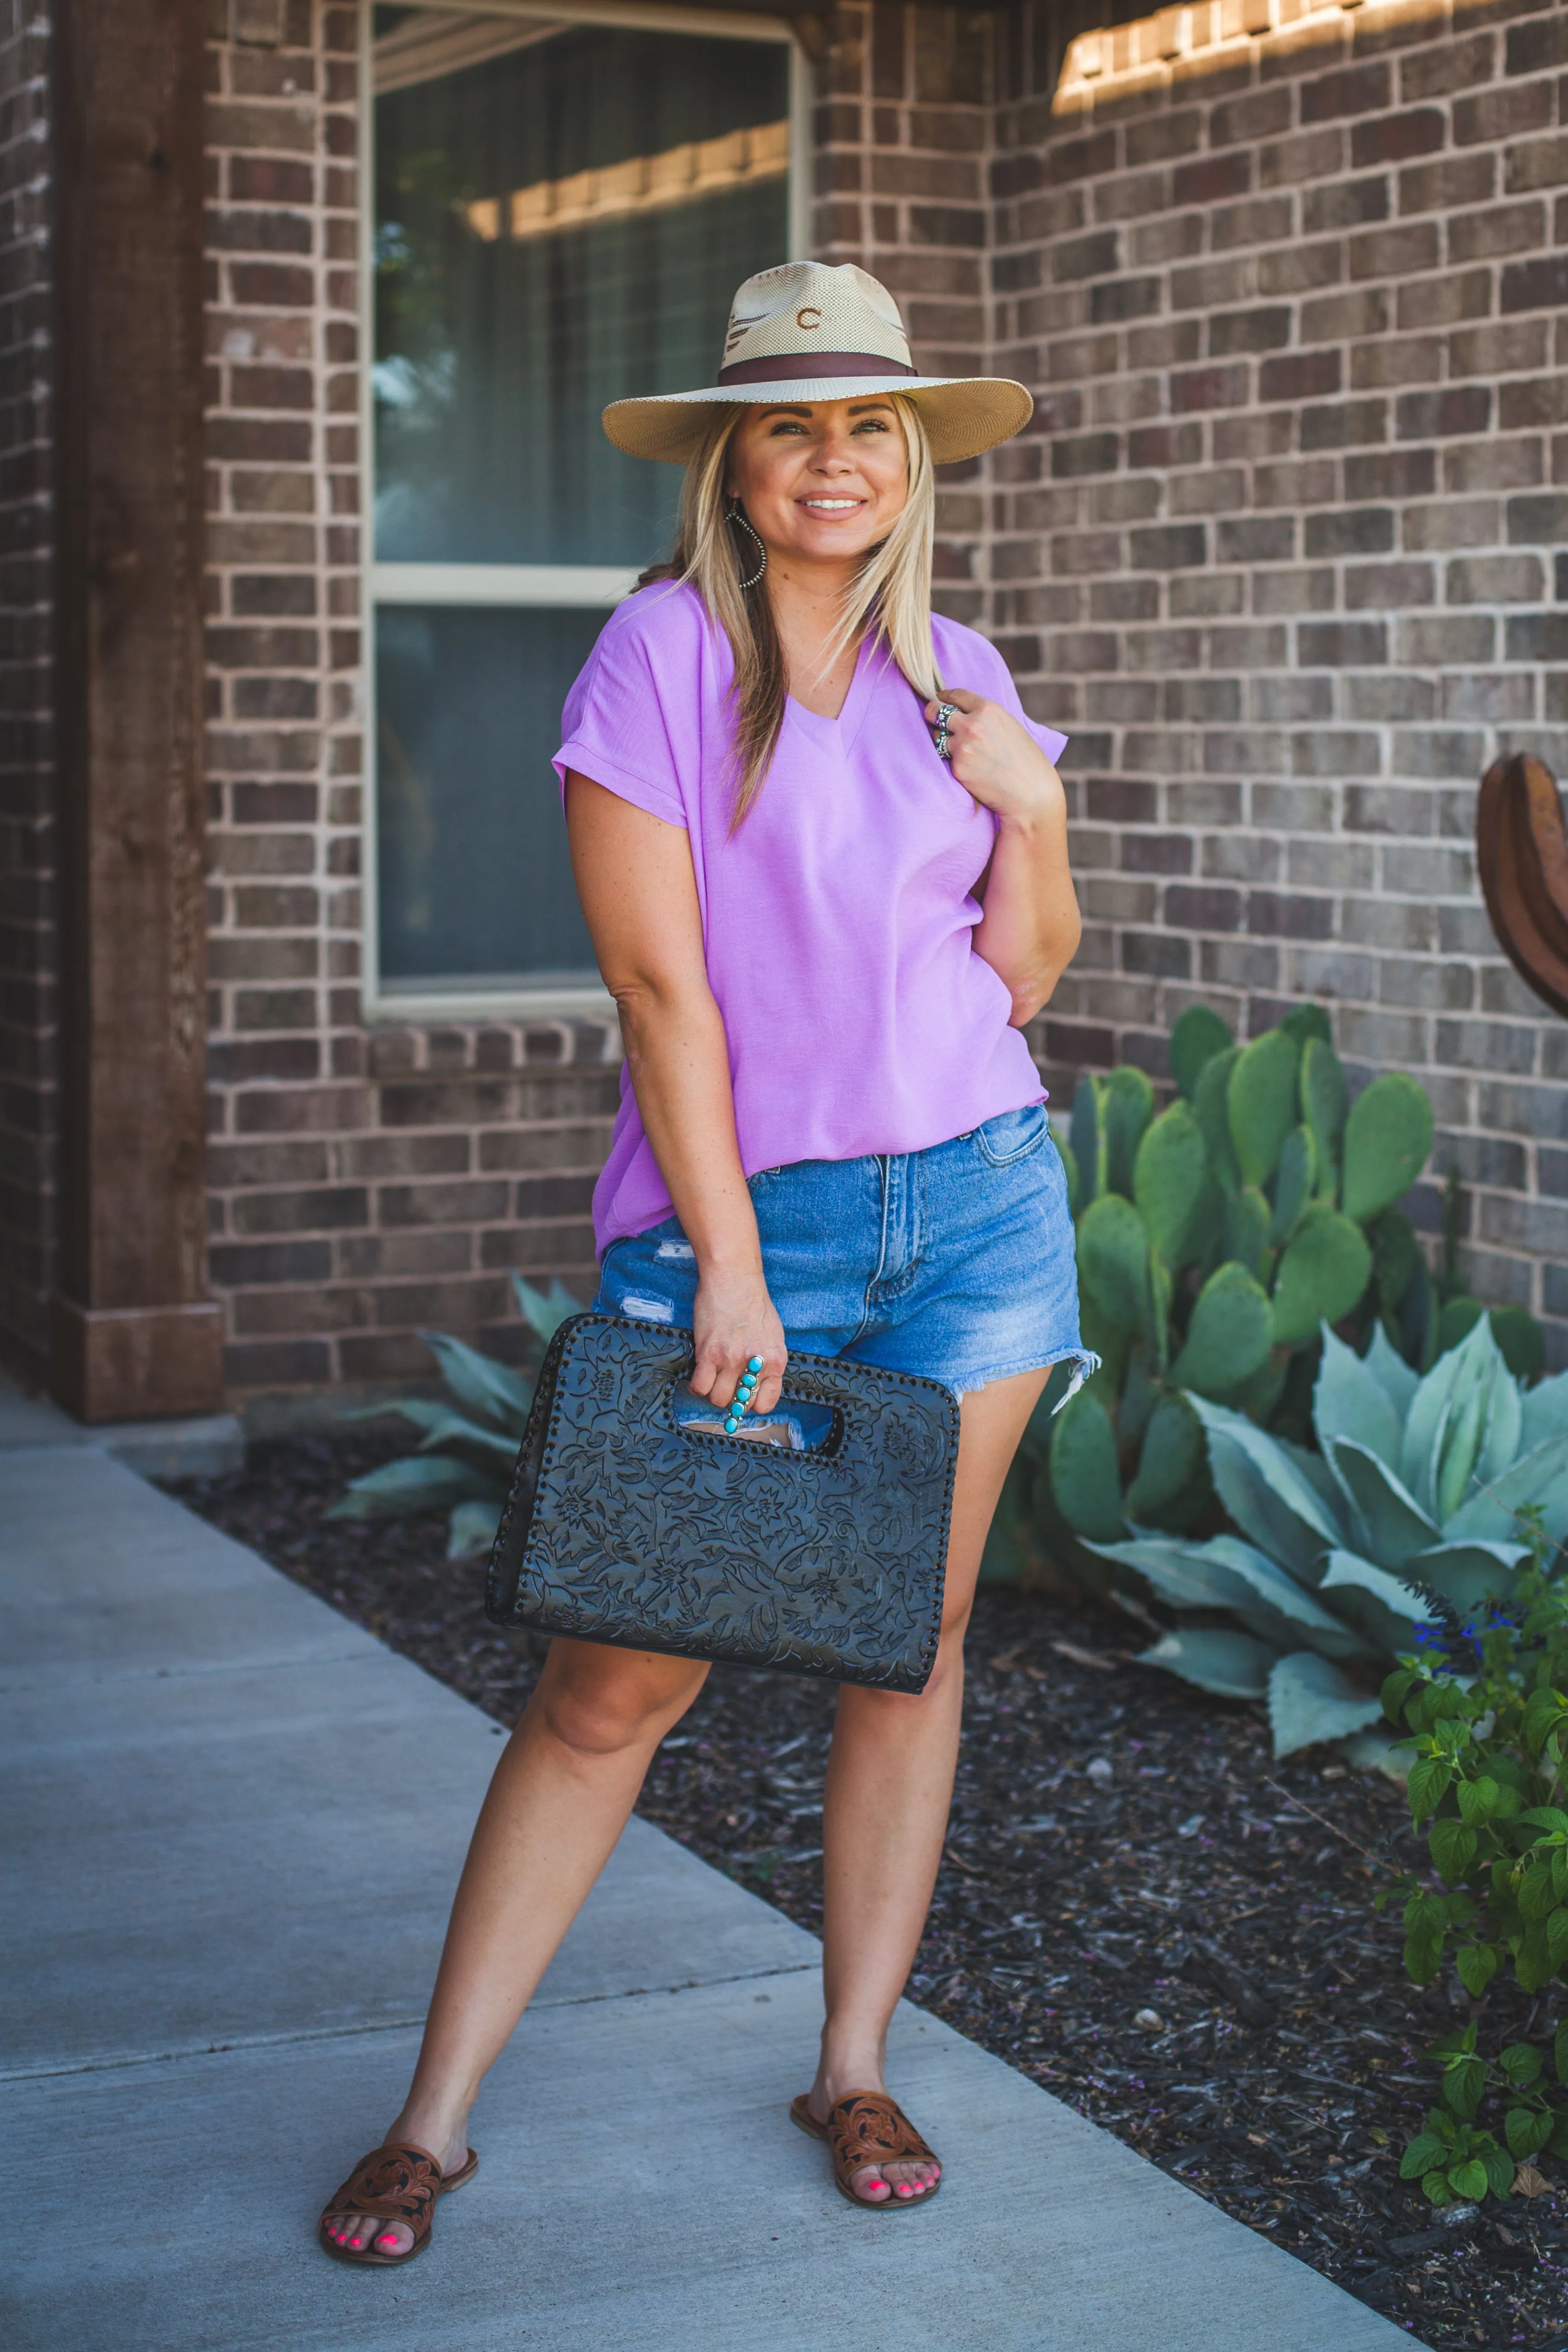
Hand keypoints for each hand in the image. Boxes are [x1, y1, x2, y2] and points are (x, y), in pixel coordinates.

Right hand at [688, 1265, 787, 1417]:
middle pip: (740, 1404)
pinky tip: (698, 1378)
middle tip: (725, 1386)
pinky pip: (700, 1386)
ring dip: (713, 1393)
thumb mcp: (773, 1335)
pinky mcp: (709, 1353)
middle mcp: (755, 1364)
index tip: (744, 1398)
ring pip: (718, 1399)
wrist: (734, 1278)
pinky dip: (696, 1387)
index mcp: (776, 1361)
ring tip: (711, 1380)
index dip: (752, 1404)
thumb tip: (756, 1382)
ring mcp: (731, 1360)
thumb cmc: (753, 1302)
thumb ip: (767, 1360)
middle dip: (731, 1399)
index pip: (766, 1403)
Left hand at [925, 689, 1061, 826]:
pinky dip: (952, 761)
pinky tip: (969, 768)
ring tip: (961, 750)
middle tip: (933, 719)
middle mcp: (972, 725)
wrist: (1031, 793)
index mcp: (989, 710)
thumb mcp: (1010, 726)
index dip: (945, 696)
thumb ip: (986, 717)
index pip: (956, 695)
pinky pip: (944, 759)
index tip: (939, 698)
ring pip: (936, 737)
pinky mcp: (957, 768)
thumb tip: (964, 712)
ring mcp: (962, 747)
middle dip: (932, 714)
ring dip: (942, 741)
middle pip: (934, 711)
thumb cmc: (1026, 761)